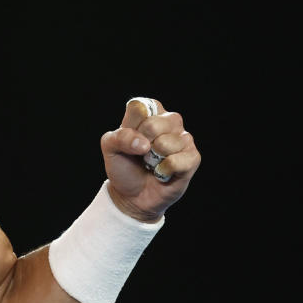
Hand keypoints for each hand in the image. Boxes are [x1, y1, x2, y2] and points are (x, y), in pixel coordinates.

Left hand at [100, 98, 200, 222]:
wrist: (132, 195)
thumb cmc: (123, 166)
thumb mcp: (110, 148)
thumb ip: (119, 137)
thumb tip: (144, 144)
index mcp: (150, 112)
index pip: (139, 107)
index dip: (130, 127)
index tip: (128, 139)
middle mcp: (169, 121)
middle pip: (154, 124)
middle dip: (141, 144)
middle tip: (141, 154)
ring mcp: (184, 138)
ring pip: (166, 143)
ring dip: (152, 160)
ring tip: (152, 163)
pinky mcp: (192, 157)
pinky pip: (177, 161)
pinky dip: (163, 171)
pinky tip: (162, 172)